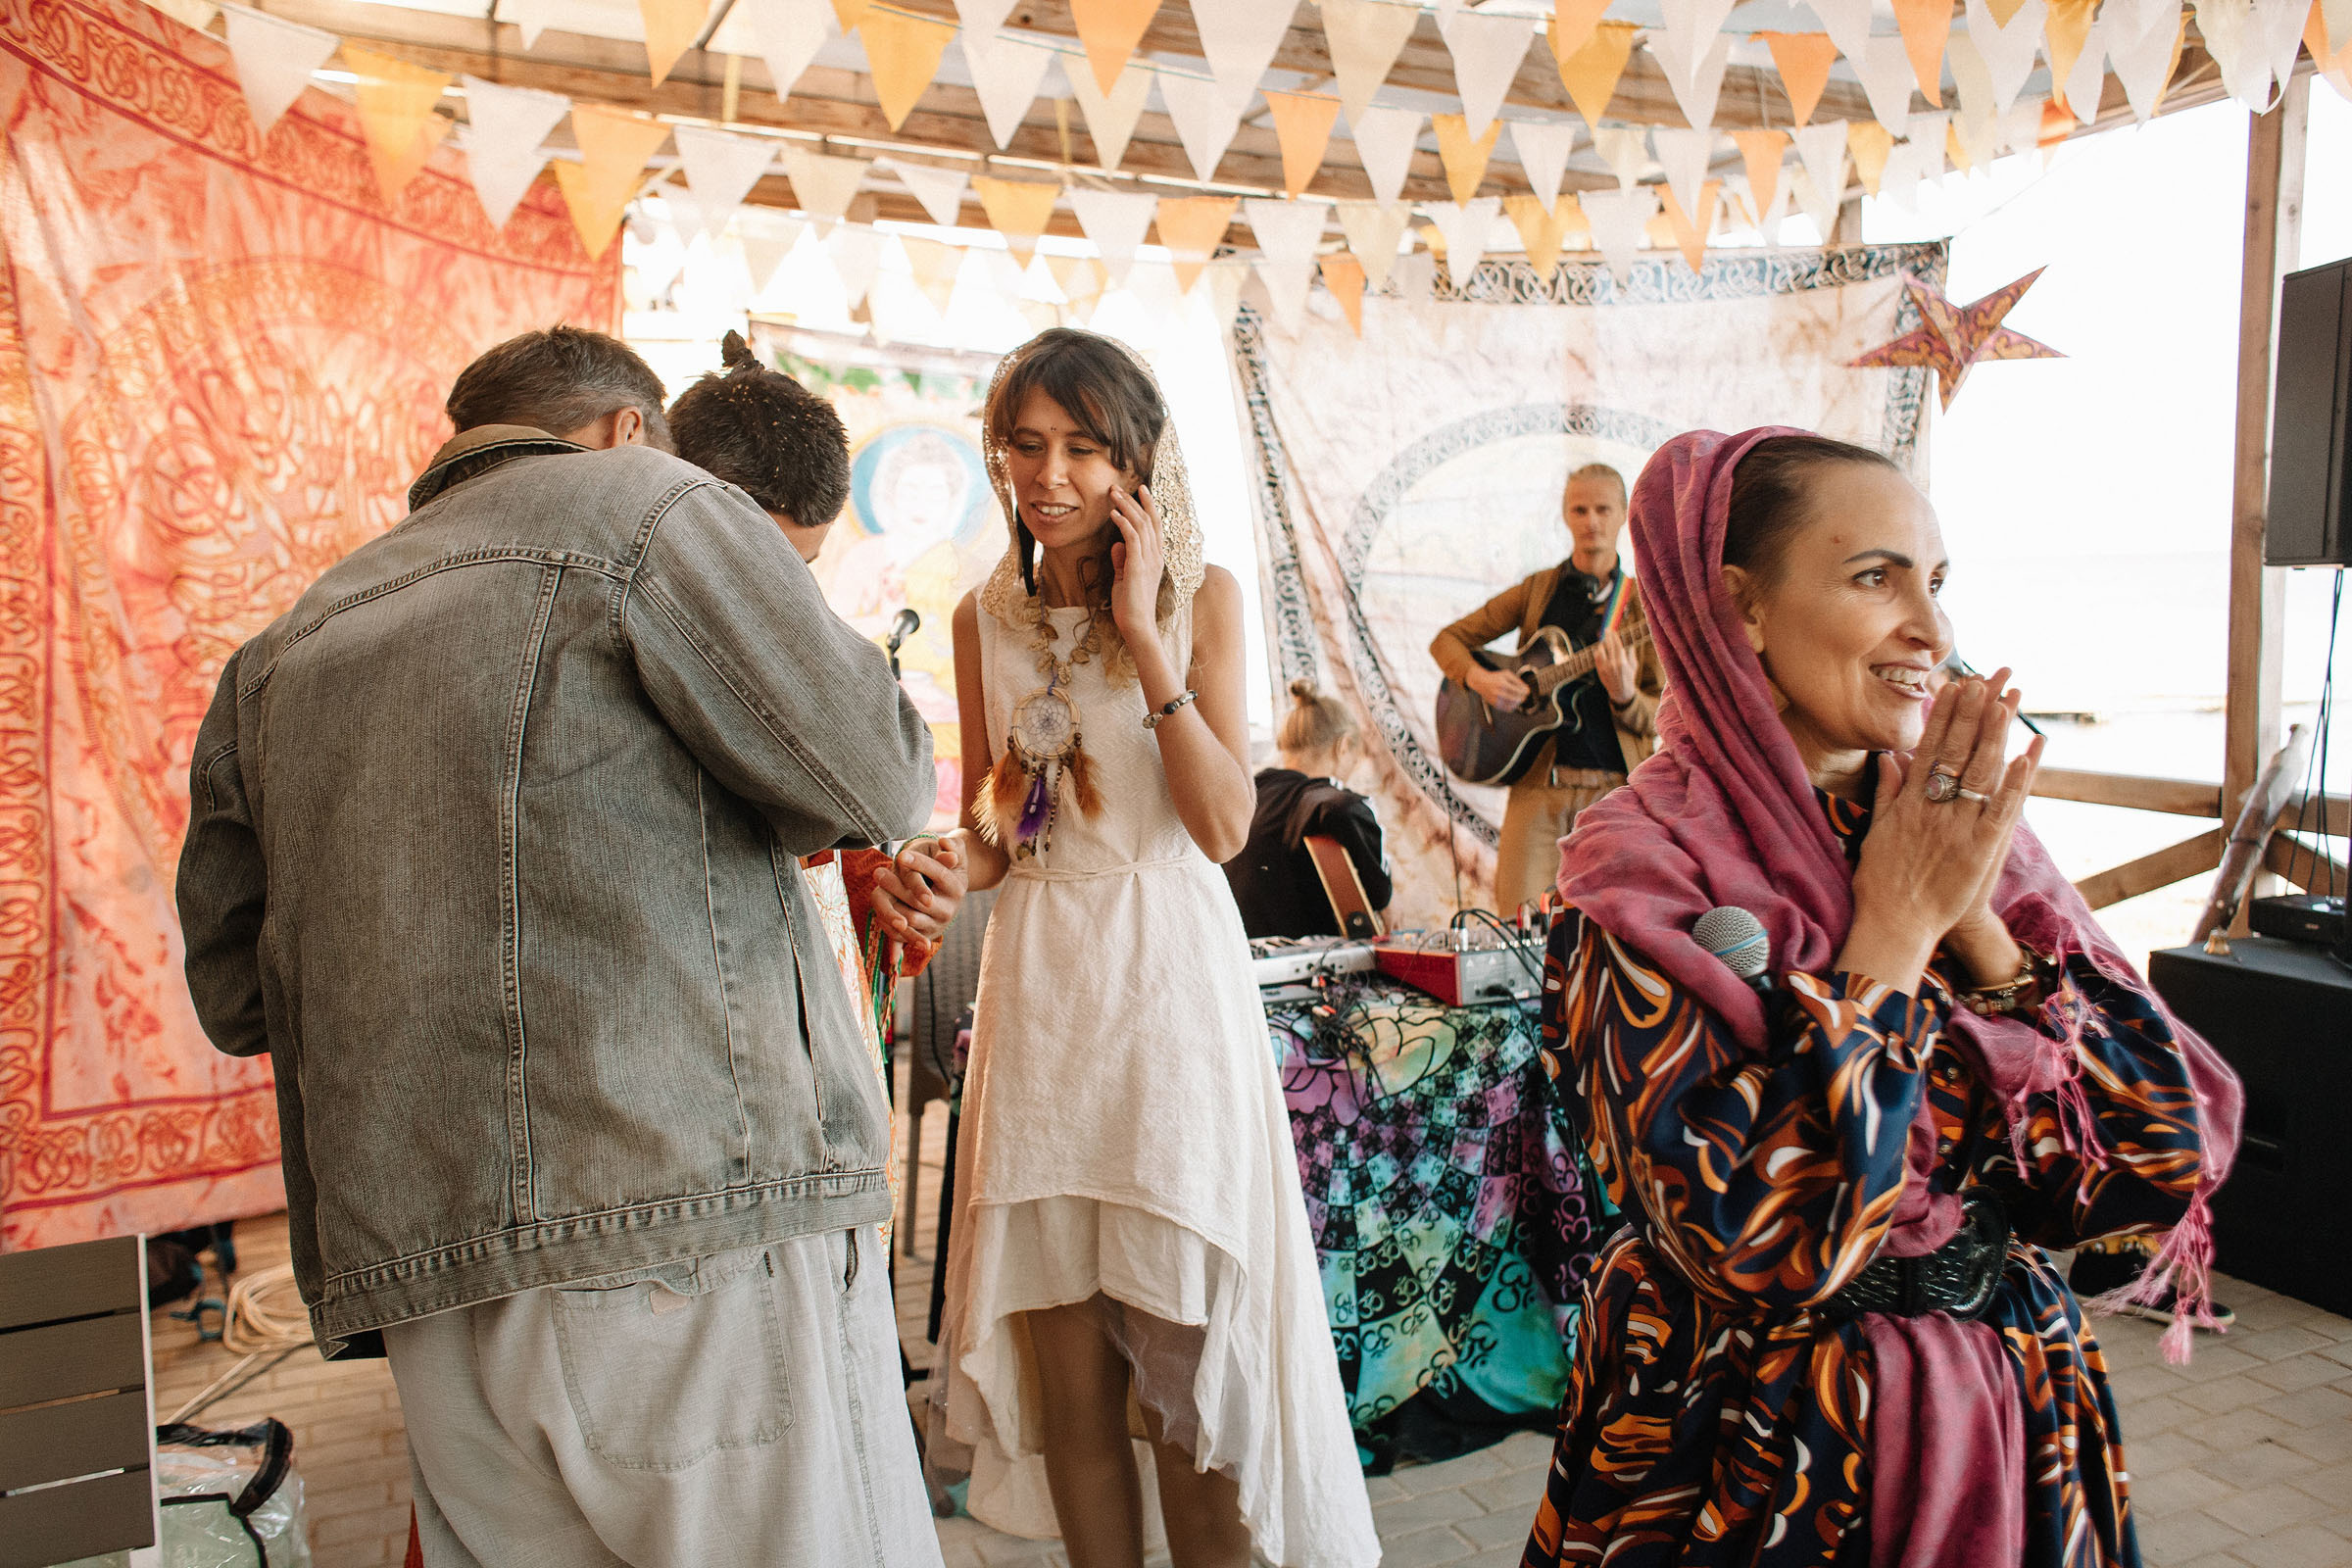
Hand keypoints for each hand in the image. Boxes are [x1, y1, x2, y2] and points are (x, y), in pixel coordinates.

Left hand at [870, 835, 967, 945]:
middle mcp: (949, 910)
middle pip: (920, 901)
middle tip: (878, 872)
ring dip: (890, 904)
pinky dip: (889, 922)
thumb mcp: (956, 854)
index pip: (940, 875)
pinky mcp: (923, 936)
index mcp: (958, 888)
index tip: (901, 855)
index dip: (921, 865)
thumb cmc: (947, 867)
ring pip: (909, 918)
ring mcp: (936, 925)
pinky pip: (902, 935)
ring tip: (876, 887)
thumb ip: (954, 846)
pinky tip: (879, 905)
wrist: (947, 895)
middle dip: (897, 886)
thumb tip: (945, 842)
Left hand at [1106, 484, 1165, 646]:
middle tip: (1119, 486)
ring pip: (1140, 524)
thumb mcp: (1123, 577)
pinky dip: (1123, 522)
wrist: (1137, 626)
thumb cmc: (1130, 605)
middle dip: (1135, 500)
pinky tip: (1113, 514)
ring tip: (1112, 494)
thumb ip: (1122, 560)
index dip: (1148, 506)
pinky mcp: (1138, 566)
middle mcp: (1156, 556)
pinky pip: (1132, 538)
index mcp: (1156, 558)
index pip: (1155, 526)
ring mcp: (1149, 561)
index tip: (1140, 490)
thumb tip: (1116, 545)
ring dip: (1126, 506)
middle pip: (1149, 520)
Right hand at [1467, 664, 1527, 711]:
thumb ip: (1517, 680)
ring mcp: (1496, 699)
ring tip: (1519, 699)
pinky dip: (1512, 707)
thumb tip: (1526, 689)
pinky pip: (1506, 708)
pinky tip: (1513, 703)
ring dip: (1518, 703)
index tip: (1527, 691)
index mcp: (1502, 683)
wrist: (1480, 682)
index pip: (1517, 690)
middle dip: (1522, 697)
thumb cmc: (1496, 677)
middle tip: (1524, 696)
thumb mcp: (1506, 674)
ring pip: (1511, 705)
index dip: (1525, 691)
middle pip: (1515, 698)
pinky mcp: (1494, 704)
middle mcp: (1498, 692)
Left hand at [1595, 627, 1636, 703]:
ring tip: (1604, 640)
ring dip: (1602, 644)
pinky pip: (1597, 657)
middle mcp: (1612, 664)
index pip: (1617, 645)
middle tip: (1607, 629)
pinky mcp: (1599, 670)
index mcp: (1622, 662)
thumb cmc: (1629, 678)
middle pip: (1608, 646)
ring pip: (1600, 651)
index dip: (1614, 636)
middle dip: (1607, 636)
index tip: (1613, 630)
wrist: (1621, 692)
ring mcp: (1604, 668)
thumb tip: (1629, 643)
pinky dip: (1598, 651)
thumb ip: (1631, 654)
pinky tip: (1601, 649)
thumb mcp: (1633, 666)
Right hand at [1843, 674, 2043, 985]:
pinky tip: (2027, 754)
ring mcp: (1957, 826)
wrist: (1895, 923)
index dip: (1945, 715)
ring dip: (1997, 734)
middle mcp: (1933, 807)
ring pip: (1981, 772)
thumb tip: (1890, 758)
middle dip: (1974, 712)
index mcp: (1908, 801)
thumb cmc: (1881, 881)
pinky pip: (2001, 810)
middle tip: (1988, 678)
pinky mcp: (1979, 849)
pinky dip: (2015, 782)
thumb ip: (1887, 792)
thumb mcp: (1877, 830)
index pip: (1929, 747)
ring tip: (2009, 701)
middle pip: (1958, 750)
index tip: (1956, 685)